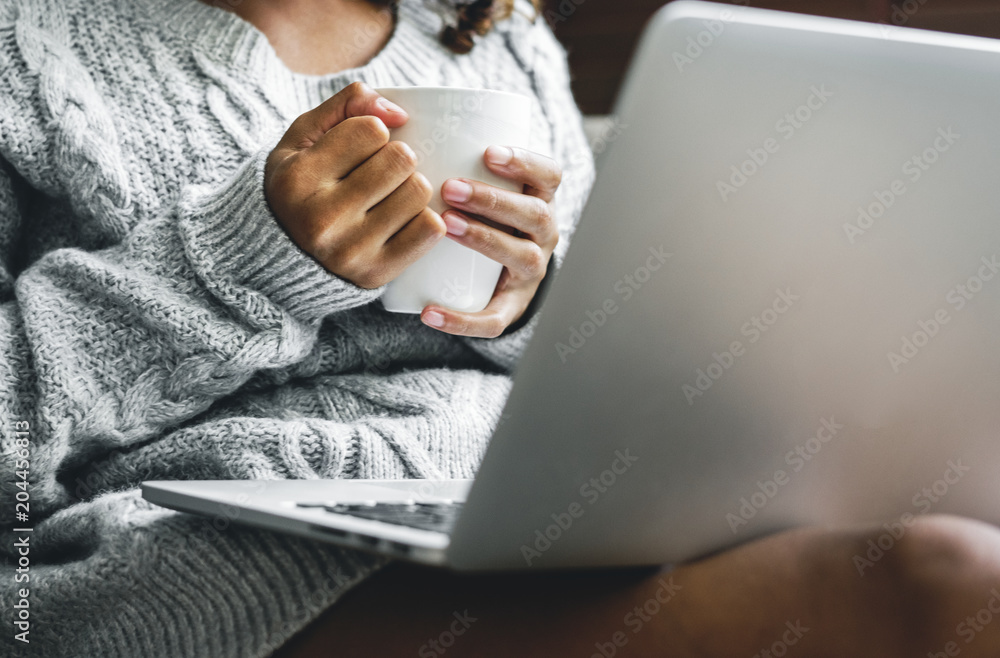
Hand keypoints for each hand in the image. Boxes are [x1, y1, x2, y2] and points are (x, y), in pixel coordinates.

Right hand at [264, 81, 447, 288]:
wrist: (286, 257)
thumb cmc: (301, 187)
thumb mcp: (305, 138)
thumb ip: (347, 105)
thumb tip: (399, 113)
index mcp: (298, 179)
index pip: (371, 129)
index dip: (372, 131)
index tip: (359, 148)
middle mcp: (322, 219)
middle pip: (401, 159)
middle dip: (397, 157)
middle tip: (380, 171)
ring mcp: (351, 251)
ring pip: (419, 192)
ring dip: (411, 187)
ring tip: (389, 195)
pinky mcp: (377, 273)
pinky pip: (431, 228)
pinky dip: (424, 217)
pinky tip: (403, 218)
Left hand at [420, 145, 561, 337]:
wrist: (496, 273)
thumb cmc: (477, 212)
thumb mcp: (478, 181)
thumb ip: (449, 149)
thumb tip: (394, 106)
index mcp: (539, 199)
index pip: (549, 175)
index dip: (525, 162)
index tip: (488, 152)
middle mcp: (543, 235)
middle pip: (534, 215)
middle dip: (494, 200)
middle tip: (450, 188)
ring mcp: (530, 272)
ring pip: (520, 257)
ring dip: (485, 239)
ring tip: (447, 226)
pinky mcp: (509, 307)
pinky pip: (492, 319)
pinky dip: (462, 319)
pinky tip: (429, 312)